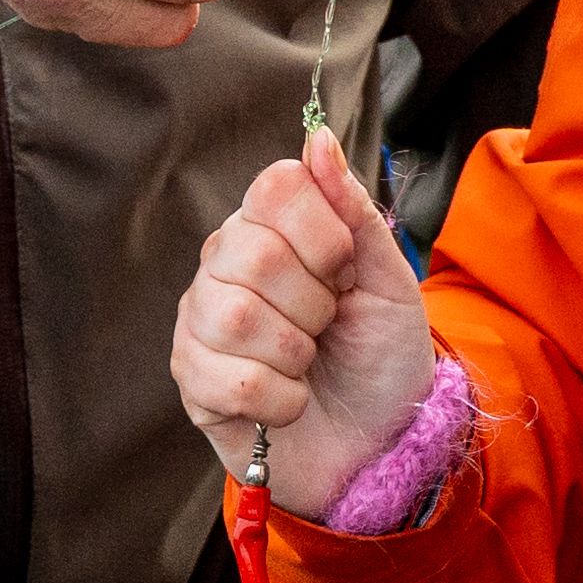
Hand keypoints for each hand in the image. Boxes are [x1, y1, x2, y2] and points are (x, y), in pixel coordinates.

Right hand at [171, 138, 435, 520]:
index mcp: (270, 230)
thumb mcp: (388, 281)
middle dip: (314, 302)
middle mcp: (224, 266)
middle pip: (255, 252)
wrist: (379, 445)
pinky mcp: (193, 383)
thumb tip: (318, 137)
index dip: (323, 234)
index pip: (275, 187)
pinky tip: (289, 402)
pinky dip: (281, 400)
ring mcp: (202, 324)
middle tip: (326, 327)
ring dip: (296, 353)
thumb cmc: (380, 359)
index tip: (344, 273)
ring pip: (236, 316)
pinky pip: (229, 380)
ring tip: (306, 364)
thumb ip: (353, 211)